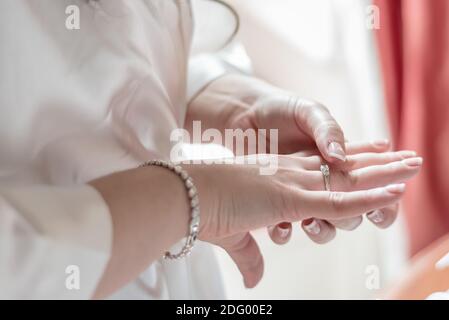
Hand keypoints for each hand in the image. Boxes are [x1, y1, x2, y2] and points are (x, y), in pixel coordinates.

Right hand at [185, 150, 421, 287]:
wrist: (184, 195)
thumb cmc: (204, 208)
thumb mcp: (234, 236)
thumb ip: (251, 257)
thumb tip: (256, 282)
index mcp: (279, 178)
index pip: (323, 169)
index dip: (350, 163)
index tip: (372, 157)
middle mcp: (290, 175)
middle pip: (343, 168)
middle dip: (379, 163)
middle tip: (408, 156)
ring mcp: (292, 184)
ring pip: (349, 178)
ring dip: (385, 172)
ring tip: (414, 164)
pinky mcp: (289, 198)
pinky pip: (337, 200)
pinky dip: (367, 198)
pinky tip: (393, 192)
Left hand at [187, 74, 403, 245]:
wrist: (243, 114)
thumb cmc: (281, 109)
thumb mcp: (308, 112)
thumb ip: (327, 130)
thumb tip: (339, 156)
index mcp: (338, 161)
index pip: (372, 185)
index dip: (386, 196)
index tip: (394, 194)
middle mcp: (322, 183)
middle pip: (352, 214)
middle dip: (356, 218)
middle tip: (354, 214)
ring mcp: (298, 196)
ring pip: (322, 227)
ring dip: (322, 231)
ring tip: (311, 224)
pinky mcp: (272, 203)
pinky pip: (282, 228)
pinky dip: (283, 232)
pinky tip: (279, 227)